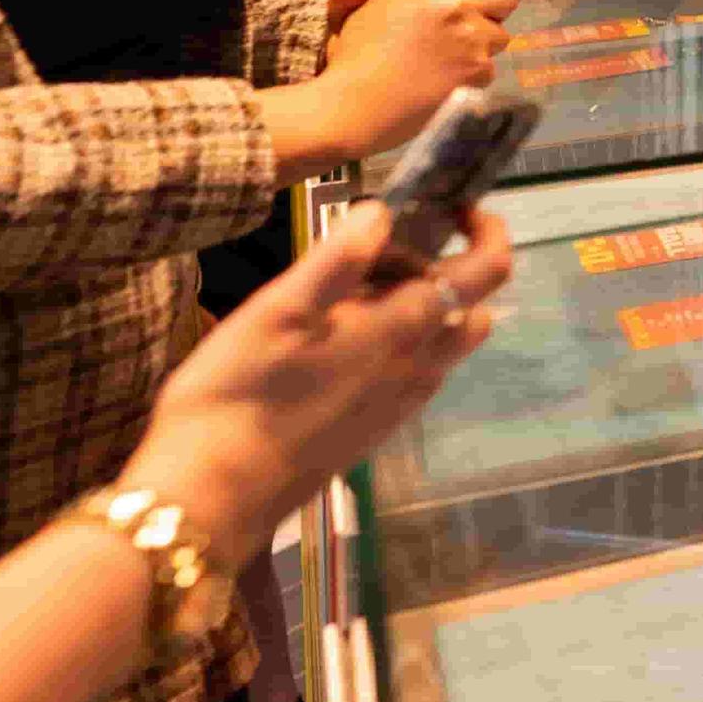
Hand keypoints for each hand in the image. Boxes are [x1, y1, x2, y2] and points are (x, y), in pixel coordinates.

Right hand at [121, 204, 511, 571]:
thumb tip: (382, 212)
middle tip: (376, 262)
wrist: (216, 491)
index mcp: (404, 328)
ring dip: (419, 312)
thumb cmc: (240, 390)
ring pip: (443, 344)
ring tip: (347, 301)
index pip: (487, 271)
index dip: (486, 231)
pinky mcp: (376, 430)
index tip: (457, 210)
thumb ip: (338, 258)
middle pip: (471, 308)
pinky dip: (397, 348)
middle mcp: (420, 368)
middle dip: (444, 272)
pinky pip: (413, 376)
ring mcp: (401, 404)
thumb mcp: (279, 309)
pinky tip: (335, 346)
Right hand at [300, 0, 514, 161]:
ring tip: (449, 57)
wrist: (352, 105)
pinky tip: (444, 81)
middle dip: (494, 10)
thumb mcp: (369, 6)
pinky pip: (490, 67)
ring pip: (500, 35)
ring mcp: (469, 34)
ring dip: (482, 45)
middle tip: (470, 24)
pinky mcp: (477, 67)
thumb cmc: (353, 57)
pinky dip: (472, 75)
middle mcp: (453, 1)